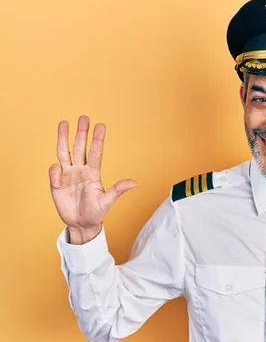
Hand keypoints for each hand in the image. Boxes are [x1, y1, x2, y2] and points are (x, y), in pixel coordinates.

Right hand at [49, 115, 136, 243]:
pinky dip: (55, 172)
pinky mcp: (56, 183)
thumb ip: (117, 191)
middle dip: (81, 133)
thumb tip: (134, 183)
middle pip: (80, 147)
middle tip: (84, 117)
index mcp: (94, 173)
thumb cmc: (96, 212)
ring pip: (65, 152)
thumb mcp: (107, 202)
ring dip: (63, 138)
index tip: (101, 125)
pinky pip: (54, 171)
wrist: (81, 224)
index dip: (98, 139)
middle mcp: (81, 170)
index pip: (96, 152)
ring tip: (63, 123)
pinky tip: (58, 181)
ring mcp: (68, 175)